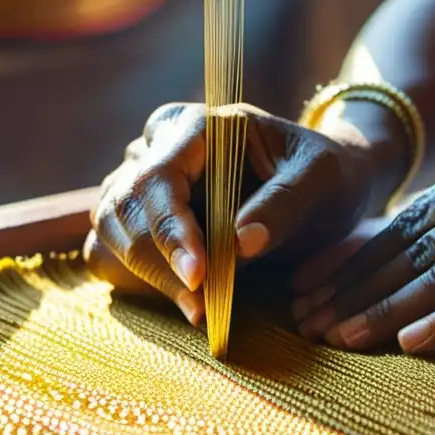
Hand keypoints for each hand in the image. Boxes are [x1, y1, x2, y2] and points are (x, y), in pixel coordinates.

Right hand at [84, 102, 375, 323]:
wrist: (323, 182)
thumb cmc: (324, 173)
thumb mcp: (321, 181)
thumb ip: (284, 204)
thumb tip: (240, 244)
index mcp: (199, 125)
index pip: (161, 177)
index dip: (171, 230)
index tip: (198, 276)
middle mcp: (160, 145)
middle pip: (126, 206)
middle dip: (159, 262)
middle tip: (202, 307)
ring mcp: (144, 178)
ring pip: (111, 228)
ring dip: (147, 275)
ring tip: (198, 309)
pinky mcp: (143, 212)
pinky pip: (110, 247)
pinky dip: (135, 277)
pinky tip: (180, 298)